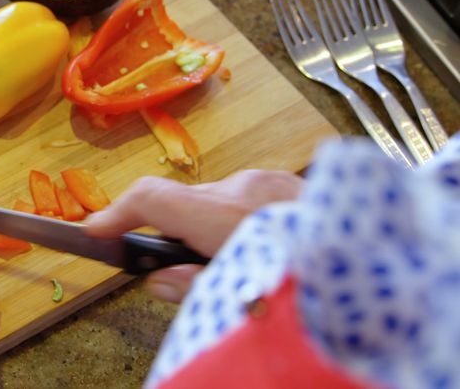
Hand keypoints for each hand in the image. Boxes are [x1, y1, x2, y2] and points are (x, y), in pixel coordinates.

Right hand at [84, 170, 302, 302]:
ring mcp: (273, 182)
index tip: (93, 231)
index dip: (113, 214)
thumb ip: (191, 285)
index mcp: (226, 216)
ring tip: (234, 265)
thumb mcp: (243, 297)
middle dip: (173, 234)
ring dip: (213, 229)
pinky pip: (251, 198)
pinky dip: (243, 221)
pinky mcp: (294, 186)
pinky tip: (264, 249)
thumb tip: (156, 277)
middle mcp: (246, 188)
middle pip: (185, 204)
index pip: (150, 199)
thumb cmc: (313, 283)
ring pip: (220, 202)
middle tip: (173, 271)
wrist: (386, 264)